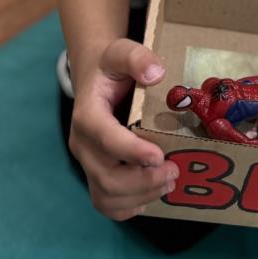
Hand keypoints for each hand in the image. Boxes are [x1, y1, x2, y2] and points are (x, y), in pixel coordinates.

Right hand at [68, 38, 178, 220]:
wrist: (94, 77)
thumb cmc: (111, 66)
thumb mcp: (121, 51)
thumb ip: (137, 58)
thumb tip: (155, 74)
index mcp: (87, 114)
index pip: (105, 138)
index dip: (131, 151)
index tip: (159, 156)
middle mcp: (82, 143)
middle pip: (106, 176)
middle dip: (143, 181)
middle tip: (175, 171)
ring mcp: (87, 162)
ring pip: (106, 196)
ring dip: (140, 196)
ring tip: (169, 183)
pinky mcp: (94, 174)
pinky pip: (105, 203)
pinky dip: (128, 207)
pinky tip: (151, 196)